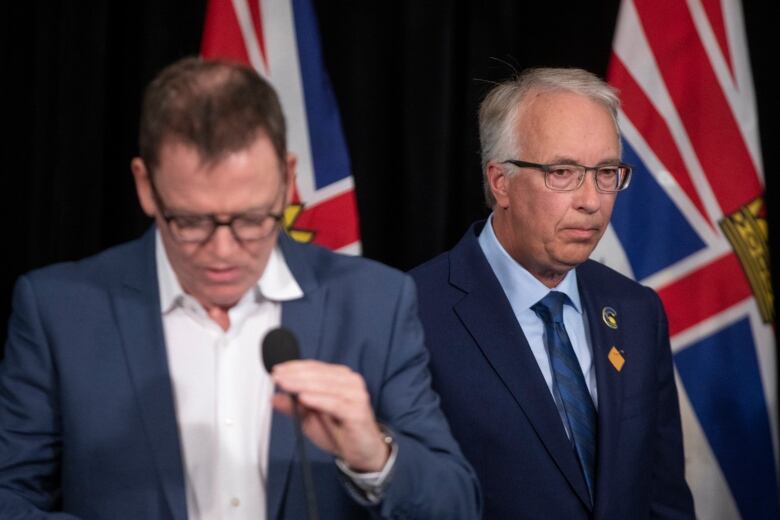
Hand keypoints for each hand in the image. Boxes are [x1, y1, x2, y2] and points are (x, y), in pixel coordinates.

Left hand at [270, 360, 389, 471]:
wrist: (362, 452)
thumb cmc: (339, 431)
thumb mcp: (309, 418)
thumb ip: (294, 406)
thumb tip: (274, 397)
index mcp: (340, 378)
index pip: (314, 367)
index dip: (294, 367)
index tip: (276, 370)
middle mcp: (350, 382)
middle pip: (318, 374)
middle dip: (294, 375)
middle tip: (277, 377)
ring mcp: (356, 395)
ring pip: (325, 386)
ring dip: (302, 384)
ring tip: (285, 384)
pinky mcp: (357, 411)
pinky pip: (335, 403)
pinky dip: (318, 399)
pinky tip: (303, 398)